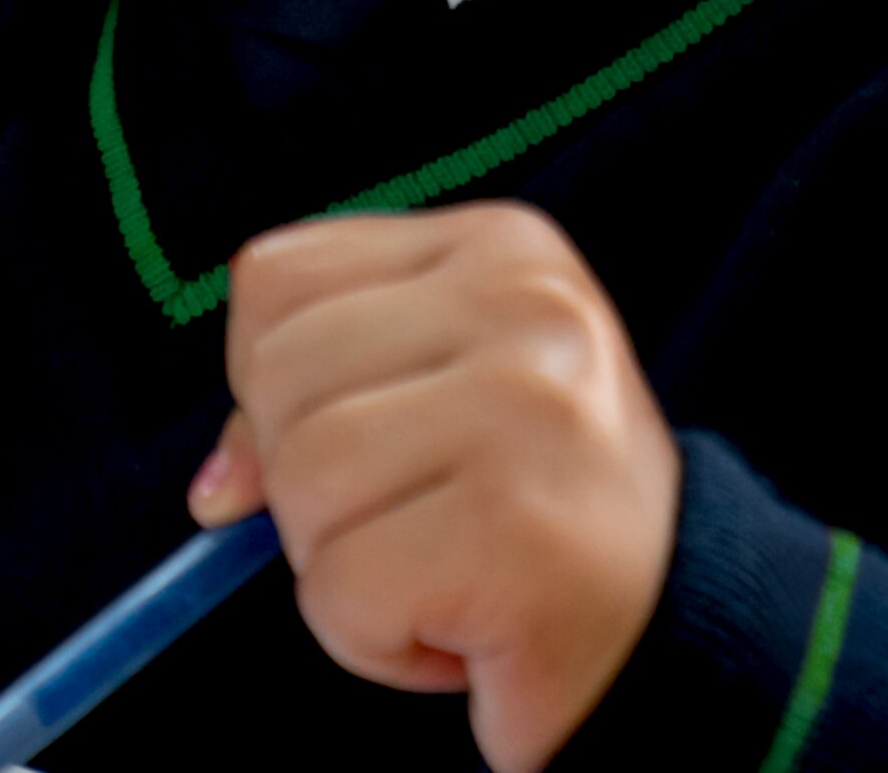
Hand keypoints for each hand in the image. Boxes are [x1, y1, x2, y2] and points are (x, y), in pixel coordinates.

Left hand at [191, 205, 679, 772]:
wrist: (672, 634)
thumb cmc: (533, 516)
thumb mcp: (429, 407)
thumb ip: (310, 404)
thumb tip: (215, 487)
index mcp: (502, 247)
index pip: (274, 280)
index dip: (274, 386)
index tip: (367, 444)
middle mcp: (527, 307)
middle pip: (276, 378)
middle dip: (307, 485)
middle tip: (415, 526)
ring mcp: (529, 412)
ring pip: (298, 483)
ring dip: (339, 569)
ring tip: (439, 574)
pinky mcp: (518, 531)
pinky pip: (338, 589)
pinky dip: (369, 640)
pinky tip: (456, 630)